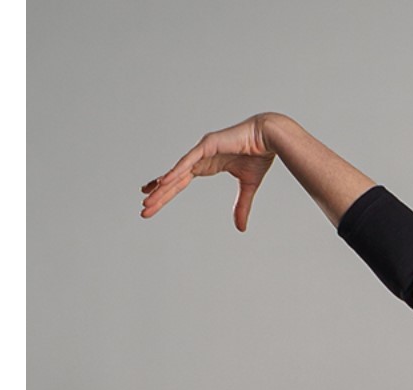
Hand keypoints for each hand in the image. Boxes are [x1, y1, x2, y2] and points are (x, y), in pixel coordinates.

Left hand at [140, 115, 277, 230]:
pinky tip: (163, 181)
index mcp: (206, 165)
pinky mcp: (207, 145)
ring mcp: (202, 150)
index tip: (152, 198)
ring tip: (148, 199)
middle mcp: (199, 158)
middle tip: (144, 208)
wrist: (267, 137)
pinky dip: (176, 172)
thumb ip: (241, 207)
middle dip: (159, 194)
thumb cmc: (259, 156)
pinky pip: (188, 161)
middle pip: (174, 179)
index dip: (166, 191)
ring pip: (177, 172)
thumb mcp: (248, 187)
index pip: (181, 181)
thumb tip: (240, 228)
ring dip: (162, 186)